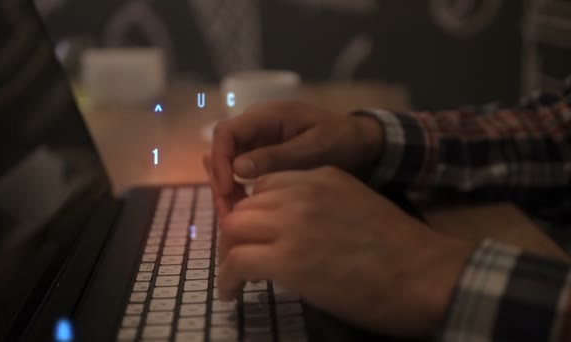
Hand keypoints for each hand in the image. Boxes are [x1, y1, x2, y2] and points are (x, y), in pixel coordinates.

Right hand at [209, 101, 382, 217]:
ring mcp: (257, 142)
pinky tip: (243, 211)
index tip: (227, 189)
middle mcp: (256, 126)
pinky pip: (239, 172)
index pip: (227, 132)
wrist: (360, 143)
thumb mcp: (315, 147)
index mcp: (268, 116)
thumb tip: (238, 167)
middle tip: (227, 213)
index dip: (221, 160)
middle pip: (221, 150)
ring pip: (227, 164)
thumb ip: (279, 156)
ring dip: (225, 189)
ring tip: (233, 217)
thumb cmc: (341, 140)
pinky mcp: (261, 157)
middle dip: (219, 180)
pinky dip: (236, 191)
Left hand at [217, 166, 473, 337]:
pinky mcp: (287, 259)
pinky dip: (227, 279)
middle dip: (236, 233)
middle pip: (244, 206)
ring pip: (234, 229)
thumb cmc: (401, 248)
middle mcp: (301, 192)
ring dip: (229, 254)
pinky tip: (232, 293)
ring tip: (234, 277)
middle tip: (239, 258)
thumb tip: (291, 229)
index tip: (254, 234)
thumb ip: (320, 206)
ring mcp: (292, 223)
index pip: (266, 186)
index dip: (255, 212)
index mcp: (320, 176)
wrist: (426, 274)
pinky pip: (236, 262)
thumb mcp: (355, 206)